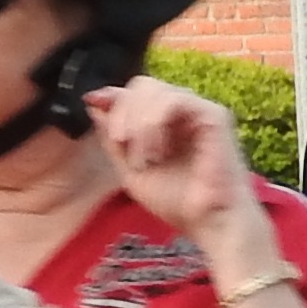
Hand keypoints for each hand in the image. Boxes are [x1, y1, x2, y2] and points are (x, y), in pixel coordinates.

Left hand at [88, 82, 258, 251]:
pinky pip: (174, 100)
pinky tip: (156, 152)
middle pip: (142, 85)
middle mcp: (182, 111)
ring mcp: (199, 110)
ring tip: (142, 158)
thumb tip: (94, 102)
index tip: (92, 102)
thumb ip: (112, 136)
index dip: (112, 96)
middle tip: (120, 143)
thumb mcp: (129, 168)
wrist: (207, 222)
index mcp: (164, 121)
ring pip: (154, 90)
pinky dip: (154, 124)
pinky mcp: (213, 115)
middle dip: (121, 112)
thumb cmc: (176, 200)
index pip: (134, 92)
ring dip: (136, 124)